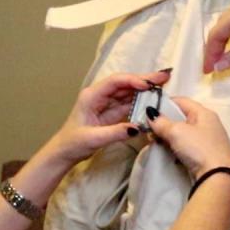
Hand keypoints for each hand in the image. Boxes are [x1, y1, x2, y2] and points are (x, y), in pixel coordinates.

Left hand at [41, 70, 171, 165]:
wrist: (64, 153)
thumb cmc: (73, 143)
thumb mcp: (94, 139)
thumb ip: (115, 132)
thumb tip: (138, 127)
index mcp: (91, 96)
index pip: (115, 82)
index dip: (133, 80)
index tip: (149, 84)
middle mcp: (100, 95)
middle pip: (125, 84)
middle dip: (144, 80)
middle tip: (165, 77)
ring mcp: (106, 103)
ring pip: (128, 93)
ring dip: (145, 90)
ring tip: (164, 86)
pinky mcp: (111, 112)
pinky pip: (128, 104)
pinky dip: (141, 102)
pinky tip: (153, 101)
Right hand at [142, 97, 229, 179]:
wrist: (218, 176)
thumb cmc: (198, 148)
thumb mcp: (176, 132)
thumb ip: (161, 122)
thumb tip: (150, 113)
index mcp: (204, 113)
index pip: (181, 101)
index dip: (164, 103)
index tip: (148, 112)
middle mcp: (208, 123)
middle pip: (181, 117)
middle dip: (164, 123)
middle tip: (150, 132)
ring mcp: (208, 139)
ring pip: (182, 133)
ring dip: (168, 136)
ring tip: (156, 143)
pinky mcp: (206, 154)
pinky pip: (187, 145)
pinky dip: (176, 147)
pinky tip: (168, 153)